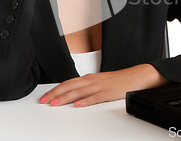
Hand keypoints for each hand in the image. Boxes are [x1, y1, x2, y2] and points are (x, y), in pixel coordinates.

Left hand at [39, 64, 168, 106]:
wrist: (136, 76)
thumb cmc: (118, 80)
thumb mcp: (99, 82)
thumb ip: (86, 87)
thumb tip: (73, 95)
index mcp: (89, 78)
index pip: (68, 83)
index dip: (55, 90)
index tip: (45, 98)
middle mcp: (92, 81)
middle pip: (69, 87)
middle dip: (55, 94)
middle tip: (44, 101)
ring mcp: (100, 86)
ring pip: (79, 92)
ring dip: (65, 98)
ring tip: (55, 103)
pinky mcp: (109, 93)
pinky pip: (96, 97)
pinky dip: (86, 101)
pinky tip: (79, 105)